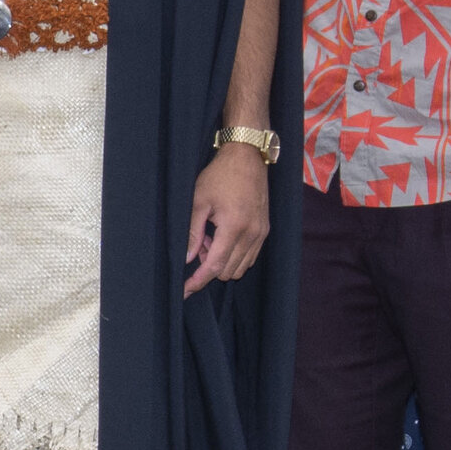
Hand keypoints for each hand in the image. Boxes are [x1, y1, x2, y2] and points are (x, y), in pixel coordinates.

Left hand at [185, 141, 271, 295]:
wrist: (247, 158)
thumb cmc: (220, 176)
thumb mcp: (198, 201)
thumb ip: (193, 232)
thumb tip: (187, 258)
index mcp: (234, 227)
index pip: (215, 266)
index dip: (199, 281)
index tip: (185, 290)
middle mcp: (252, 234)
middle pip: (229, 271)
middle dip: (209, 266)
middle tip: (197, 244)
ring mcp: (261, 233)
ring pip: (240, 266)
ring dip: (222, 261)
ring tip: (208, 237)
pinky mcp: (265, 230)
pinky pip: (250, 256)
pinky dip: (234, 254)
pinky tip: (221, 236)